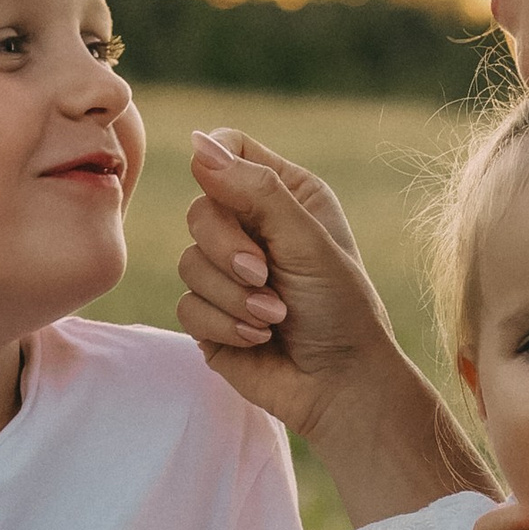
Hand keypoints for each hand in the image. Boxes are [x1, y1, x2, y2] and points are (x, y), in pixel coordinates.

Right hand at [178, 131, 416, 438]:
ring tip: (275, 319)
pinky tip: (259, 339)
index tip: (225, 195)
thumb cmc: (341, 310)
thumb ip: (255, 191)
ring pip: (188, 263)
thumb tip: (197, 142)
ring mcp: (228, 274)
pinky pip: (187, 307)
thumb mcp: (307, 241)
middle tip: (265, 276)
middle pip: (199, 211)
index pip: (228, 150)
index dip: (215, 166)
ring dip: (234, 297)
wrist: (341, 387)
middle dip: (228, 250)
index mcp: (286, 195)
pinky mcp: (211, 316)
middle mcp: (253, 228)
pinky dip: (224, 325)